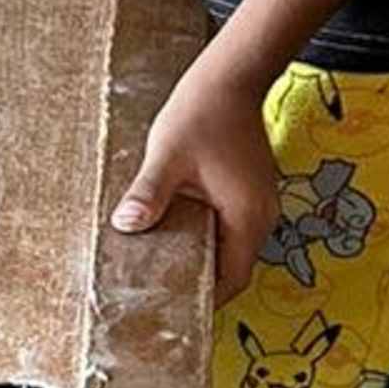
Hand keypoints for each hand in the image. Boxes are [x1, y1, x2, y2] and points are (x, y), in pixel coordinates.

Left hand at [114, 52, 278, 281]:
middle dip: (201, 280)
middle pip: (234, 266)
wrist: (230, 78)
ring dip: (203, 256)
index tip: (177, 309)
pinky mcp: (248, 190)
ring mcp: (258, 203)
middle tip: (162, 290)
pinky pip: (230, 225)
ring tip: (163, 263)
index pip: (234, 278)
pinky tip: (176, 230)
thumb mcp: (168, 156)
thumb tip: (127, 224)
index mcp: (247, 216)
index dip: (208, 299)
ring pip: (231, 246)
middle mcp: (261, 215)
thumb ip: (149, 194)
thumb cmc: (202, 113)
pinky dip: (206, 235)